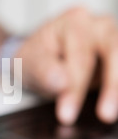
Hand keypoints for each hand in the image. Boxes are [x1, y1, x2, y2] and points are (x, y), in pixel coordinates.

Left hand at [16, 7, 117, 125]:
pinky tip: (117, 105)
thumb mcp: (29, 64)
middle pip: (113, 50)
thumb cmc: (36, 59)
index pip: (80, 56)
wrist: (40, 59)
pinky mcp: (117, 55)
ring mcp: (113, 38)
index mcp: (73, 23)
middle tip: (104, 115)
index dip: (75, 88)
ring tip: (110, 113)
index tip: (66, 115)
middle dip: (111, 85)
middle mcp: (98, 26)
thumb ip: (43, 71)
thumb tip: (61, 82)